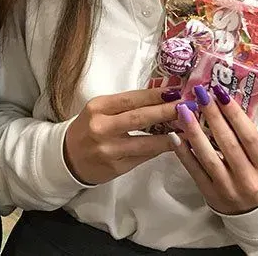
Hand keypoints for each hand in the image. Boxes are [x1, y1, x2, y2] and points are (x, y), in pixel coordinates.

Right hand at [63, 88, 181, 184]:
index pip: (131, 98)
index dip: (155, 95)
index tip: (176, 90)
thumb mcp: (100, 110)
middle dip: (167, 111)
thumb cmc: (88, 128)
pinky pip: (144, 156)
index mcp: (98, 107)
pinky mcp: (116, 167)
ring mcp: (109, 149)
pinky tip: (174, 143)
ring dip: (170, 135)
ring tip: (189, 127)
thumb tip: (161, 96)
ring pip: (146, 141)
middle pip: (139, 117)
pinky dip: (160, 149)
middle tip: (189, 105)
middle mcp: (101, 127)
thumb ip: (126, 105)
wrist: (68, 157)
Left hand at [169, 84, 257, 214]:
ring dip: (194, 131)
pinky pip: (194, 170)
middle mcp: (249, 179)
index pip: (250, 136)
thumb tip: (223, 102)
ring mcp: (228, 188)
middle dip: (212, 116)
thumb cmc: (255, 177)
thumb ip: (245, 137)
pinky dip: (183, 152)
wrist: (252, 214)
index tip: (220, 92)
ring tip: (183, 110)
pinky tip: (174, 135)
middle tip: (200, 93)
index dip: (234, 113)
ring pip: (209, 156)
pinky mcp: (210, 195)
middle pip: (228, 143)